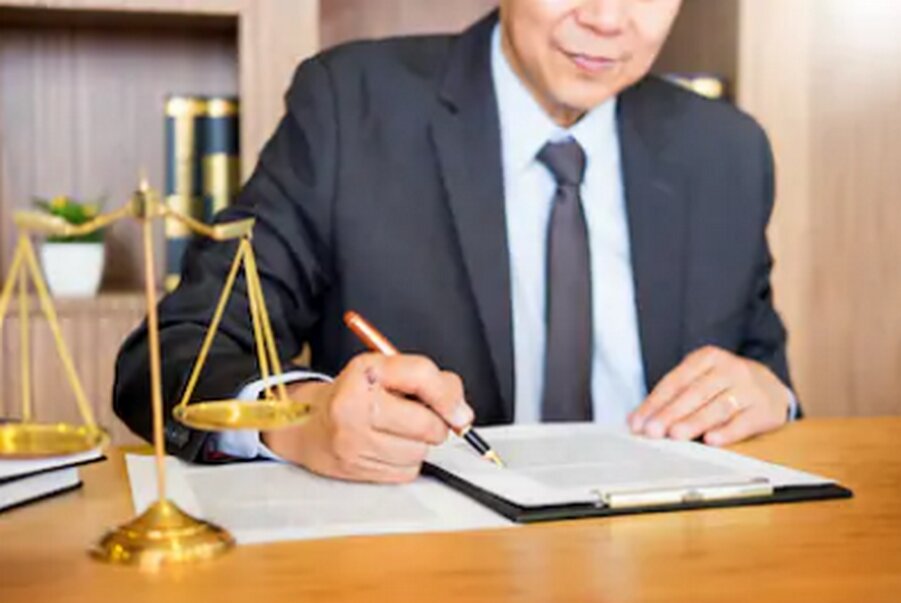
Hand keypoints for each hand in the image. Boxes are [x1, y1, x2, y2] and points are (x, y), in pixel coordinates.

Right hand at [262, 353, 472, 483]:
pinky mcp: (355, 469)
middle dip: (436, 425)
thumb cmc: (355, 396)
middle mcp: (354, 405)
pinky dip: (406, 462)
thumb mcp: (387, 372)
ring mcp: (352, 441)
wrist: (307, 425)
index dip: (449, 396)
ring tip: (398, 432)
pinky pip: (406, 471)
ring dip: (420, 445)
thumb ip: (428, 380)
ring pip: (420, 451)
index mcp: (364, 371)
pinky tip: (389, 448)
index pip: (421, 376)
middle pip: (426, 423)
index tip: (460, 412)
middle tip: (422, 418)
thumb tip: (461, 413)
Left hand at [628, 346, 790, 446]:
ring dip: (694, 422)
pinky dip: (727, 432)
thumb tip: (635, 420)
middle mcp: (730, 369)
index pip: (676, 381)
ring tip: (675, 435)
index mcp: (708, 357)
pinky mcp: (765, 410)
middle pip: (695, 393)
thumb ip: (671, 398)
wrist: (772, 387)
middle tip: (652, 431)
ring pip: (718, 406)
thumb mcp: (700, 380)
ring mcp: (750, 389)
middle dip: (671, 413)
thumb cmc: (724, 386)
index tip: (637, 422)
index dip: (655, 403)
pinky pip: (744, 422)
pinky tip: (711, 440)